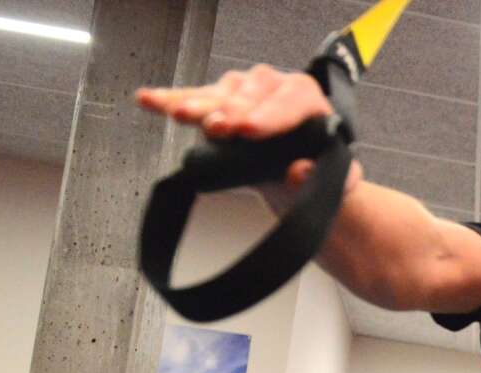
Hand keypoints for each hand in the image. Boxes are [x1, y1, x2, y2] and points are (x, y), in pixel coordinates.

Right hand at [135, 64, 363, 199]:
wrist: (300, 173)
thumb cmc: (319, 169)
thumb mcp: (334, 178)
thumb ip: (324, 175)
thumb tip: (300, 173)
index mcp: (306, 97)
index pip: (288, 102)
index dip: (268, 117)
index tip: (249, 130)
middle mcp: (272, 85)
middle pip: (248, 97)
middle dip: (230, 113)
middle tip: (216, 128)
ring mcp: (242, 90)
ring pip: (217, 96)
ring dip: (198, 106)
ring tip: (181, 115)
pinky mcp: (218, 99)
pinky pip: (191, 97)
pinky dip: (168, 100)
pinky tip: (147, 99)